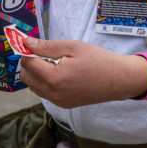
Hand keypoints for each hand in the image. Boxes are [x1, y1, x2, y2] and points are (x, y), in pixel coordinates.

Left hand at [19, 37, 146, 107]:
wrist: (119, 80)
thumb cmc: (98, 60)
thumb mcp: (72, 47)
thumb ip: (47, 46)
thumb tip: (26, 43)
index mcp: (54, 78)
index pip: (27, 64)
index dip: (28, 51)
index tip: (32, 43)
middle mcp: (53, 93)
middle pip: (26, 77)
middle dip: (29, 63)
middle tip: (42, 52)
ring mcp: (58, 101)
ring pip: (33, 86)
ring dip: (35, 73)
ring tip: (51, 62)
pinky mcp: (64, 104)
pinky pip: (44, 93)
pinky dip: (44, 82)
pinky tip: (58, 72)